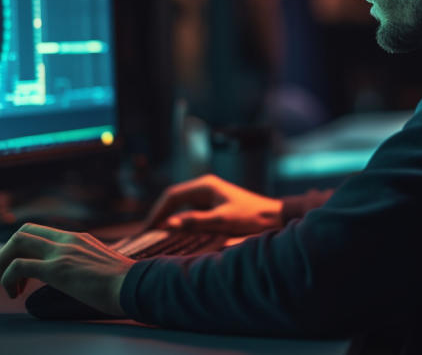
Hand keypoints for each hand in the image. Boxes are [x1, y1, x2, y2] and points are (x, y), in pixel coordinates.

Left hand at [0, 223, 134, 316]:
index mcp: (78, 238)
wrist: (135, 285)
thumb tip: (81, 275)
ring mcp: (61, 253)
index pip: (39, 231)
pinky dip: (8, 279)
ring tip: (11, 287)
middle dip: (7, 253)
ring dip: (4, 265)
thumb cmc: (124, 282)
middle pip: (23, 232)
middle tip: (11, 278)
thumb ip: (87, 262)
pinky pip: (19, 266)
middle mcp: (67, 240)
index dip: (23, 248)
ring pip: (16, 243)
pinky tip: (15, 293)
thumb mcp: (102, 263)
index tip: (24, 271)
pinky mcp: (57, 269)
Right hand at [144, 174, 282, 234]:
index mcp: (205, 185)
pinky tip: (176, 234)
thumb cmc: (251, 217)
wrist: (275, 217)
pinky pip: (191, 212)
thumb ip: (195, 222)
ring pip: (181, 206)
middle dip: (159, 215)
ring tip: (156, 236)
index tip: (147, 229)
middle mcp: (204, 187)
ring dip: (169, 219)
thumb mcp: (222, 221)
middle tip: (147, 234)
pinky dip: (181, 222)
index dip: (157, 212)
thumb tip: (168, 224)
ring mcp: (209, 195)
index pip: (171, 196)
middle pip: (174, 200)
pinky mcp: (213, 205)